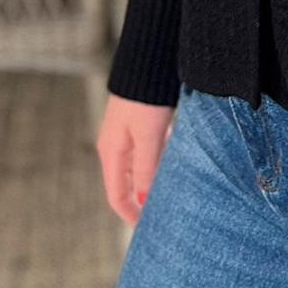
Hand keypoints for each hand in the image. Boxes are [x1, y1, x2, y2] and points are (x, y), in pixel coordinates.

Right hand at [95, 93, 175, 223]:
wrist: (148, 59)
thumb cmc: (145, 98)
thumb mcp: (148, 137)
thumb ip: (147, 170)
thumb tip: (145, 202)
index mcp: (111, 152)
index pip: (116, 196)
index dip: (131, 215)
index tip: (149, 229)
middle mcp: (115, 145)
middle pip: (127, 183)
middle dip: (143, 200)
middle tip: (165, 213)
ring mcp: (126, 133)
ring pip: (139, 167)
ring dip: (153, 180)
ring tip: (174, 192)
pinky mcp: (139, 123)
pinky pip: (148, 151)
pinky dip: (159, 161)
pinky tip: (176, 162)